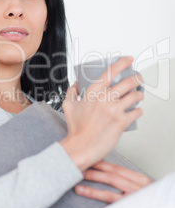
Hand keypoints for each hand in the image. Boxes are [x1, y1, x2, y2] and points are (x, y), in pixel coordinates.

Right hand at [60, 56, 143, 171]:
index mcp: (93, 92)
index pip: (111, 71)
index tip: (129, 60)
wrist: (81, 147)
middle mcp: (105, 98)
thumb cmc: (75, 129)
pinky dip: (138, 111)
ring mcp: (114, 110)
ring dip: (139, 95)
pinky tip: (137, 111)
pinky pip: (136, 112)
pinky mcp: (121, 122)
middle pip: (128, 82)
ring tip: (139, 95)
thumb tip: (76, 85)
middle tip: (138, 80)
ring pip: (134, 96)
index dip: (123, 63)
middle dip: (137, 79)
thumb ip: (71, 92)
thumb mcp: (68, 106)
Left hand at [74, 160, 151, 202]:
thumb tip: (105, 177)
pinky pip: (108, 196)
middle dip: (95, 167)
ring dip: (93, 175)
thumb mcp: (139, 194)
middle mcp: (139, 185)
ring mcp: (135, 195)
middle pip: (113, 171)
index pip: (118, 168)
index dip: (102, 163)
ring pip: (110, 180)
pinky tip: (82, 190)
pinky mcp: (128, 205)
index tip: (89, 160)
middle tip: (80, 164)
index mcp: (141, 180)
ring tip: (78, 174)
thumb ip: (126, 185)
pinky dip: (93, 192)